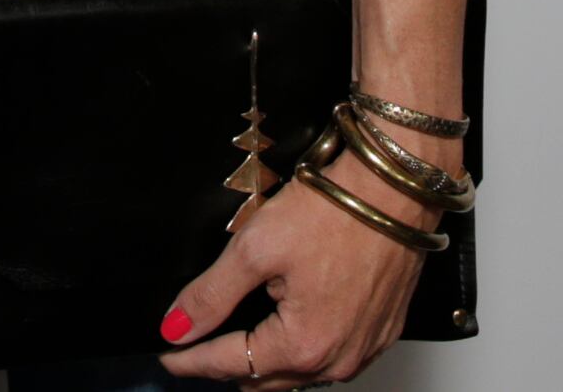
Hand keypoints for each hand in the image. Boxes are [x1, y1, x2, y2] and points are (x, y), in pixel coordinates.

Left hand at [154, 164, 429, 383]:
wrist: (394, 189)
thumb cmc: (335, 212)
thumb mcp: (256, 247)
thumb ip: (212, 295)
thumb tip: (177, 327)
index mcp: (303, 345)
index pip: (229, 364)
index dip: (191, 361)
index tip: (168, 357)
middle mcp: (338, 360)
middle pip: (263, 380)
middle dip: (226, 365)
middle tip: (196, 345)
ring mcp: (363, 349)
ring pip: (297, 375)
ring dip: (264, 362)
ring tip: (236, 335)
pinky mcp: (380, 332)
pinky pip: (331, 358)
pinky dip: (301, 351)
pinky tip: (285, 327)